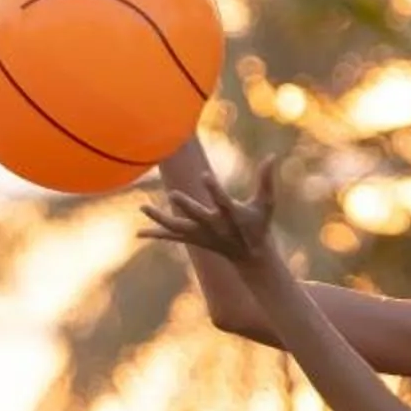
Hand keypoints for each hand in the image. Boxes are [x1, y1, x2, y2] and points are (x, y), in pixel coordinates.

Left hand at [138, 154, 282, 263]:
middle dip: (186, 206)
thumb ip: (267, 180)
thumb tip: (273, 155)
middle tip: (172, 194)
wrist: (250, 255)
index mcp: (232, 216)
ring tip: (143, 207)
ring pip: (178, 228)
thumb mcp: (266, 203)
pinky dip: (155, 234)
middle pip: (198, 216)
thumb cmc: (259, 224)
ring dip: (160, 218)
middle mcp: (215, 227)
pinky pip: (172, 237)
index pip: (222, 201)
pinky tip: (138, 233)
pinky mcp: (194, 239)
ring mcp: (202, 235)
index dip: (214, 190)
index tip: (204, 175)